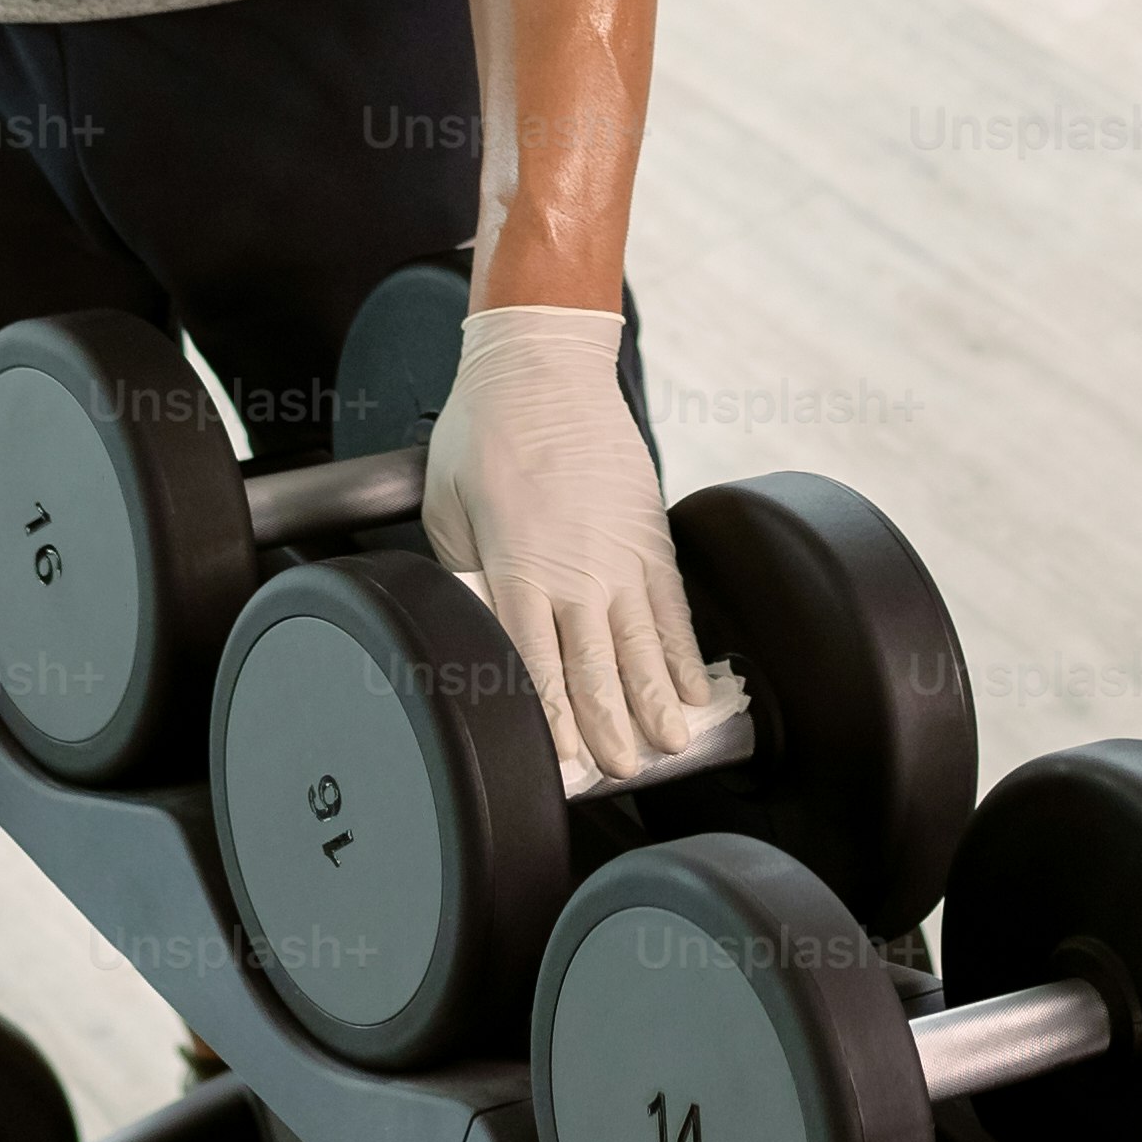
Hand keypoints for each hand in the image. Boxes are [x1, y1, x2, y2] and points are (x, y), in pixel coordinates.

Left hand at [423, 303, 725, 792]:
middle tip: (623, 777)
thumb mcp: (446, 508)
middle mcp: (575, 570)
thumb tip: (474, 628)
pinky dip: (685, 651)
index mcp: (517, 569)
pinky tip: (695, 688)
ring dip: (657, 703)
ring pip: (643, 646)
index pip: (535, 669)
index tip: (563, 769)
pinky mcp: (651, 532)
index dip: (552, 725)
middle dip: (610, 731)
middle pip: (595, 670)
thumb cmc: (483, 431)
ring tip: (673, 747)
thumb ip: (464, 575)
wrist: (543, 364)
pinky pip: (673, 605)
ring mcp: (621, 553)